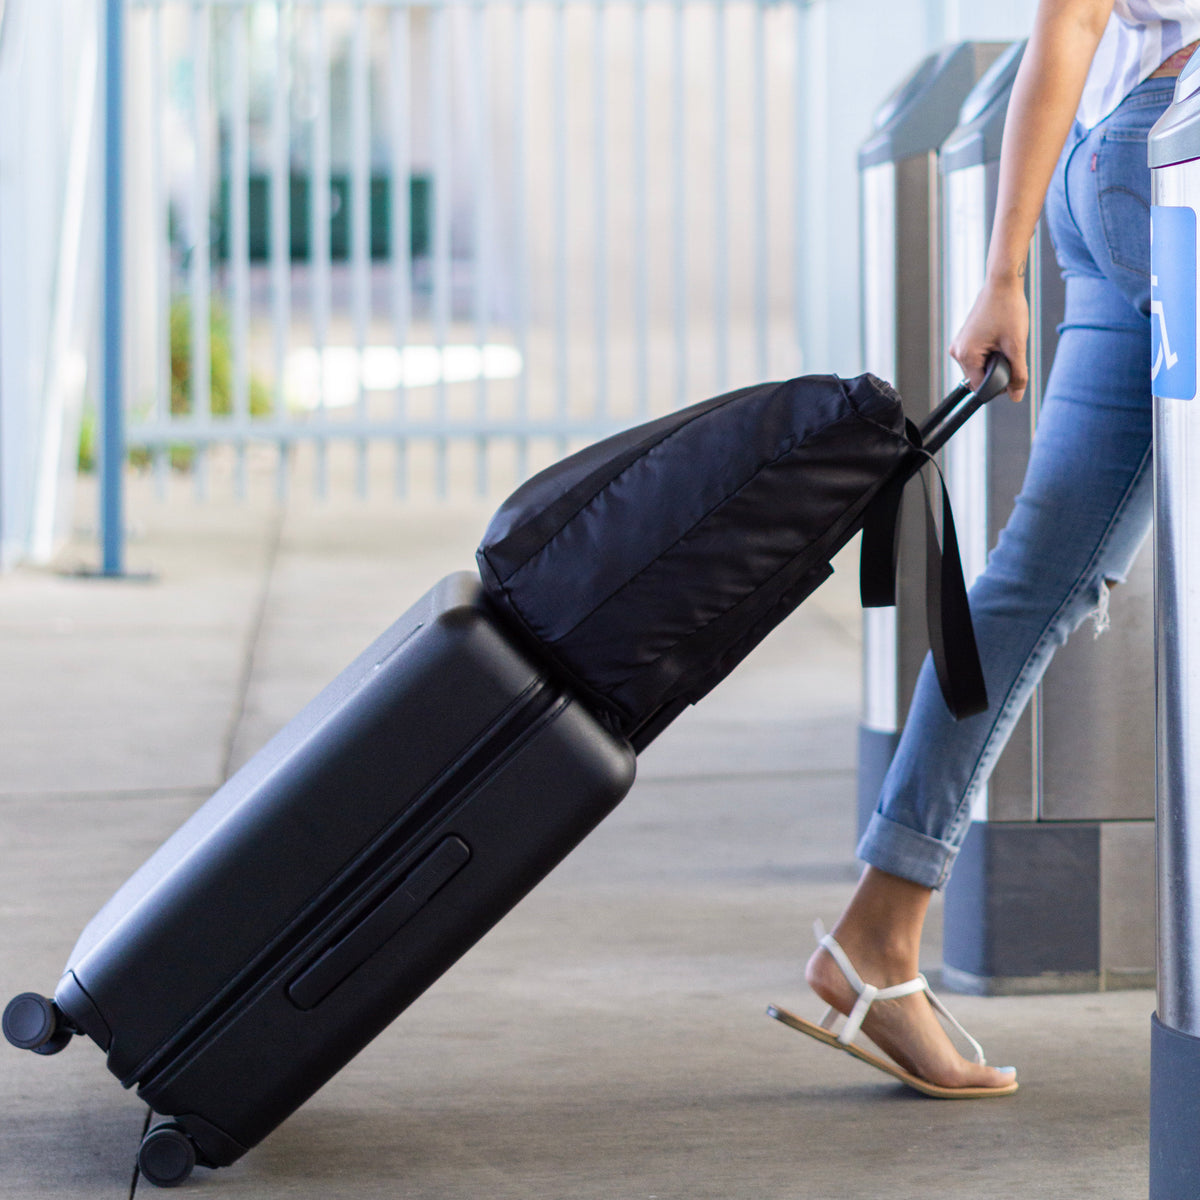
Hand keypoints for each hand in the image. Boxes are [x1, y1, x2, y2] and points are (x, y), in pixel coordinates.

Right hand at [948, 274, 1029, 401]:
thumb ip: (1018, 374)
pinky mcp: (963, 339)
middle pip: (978, 378)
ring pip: (978, 368)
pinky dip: (990, 354)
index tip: (1013, 369)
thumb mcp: (1017, 346)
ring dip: (994, 362)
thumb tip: (1016, 397)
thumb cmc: (1009, 310)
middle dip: (996, 372)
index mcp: (966, 355)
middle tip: (1011, 351)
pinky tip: (999, 338)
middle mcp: (957, 352)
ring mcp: (958, 345)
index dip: (999, 384)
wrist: (1002, 284)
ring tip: (1005, 342)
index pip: (981, 387)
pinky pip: (977, 357)